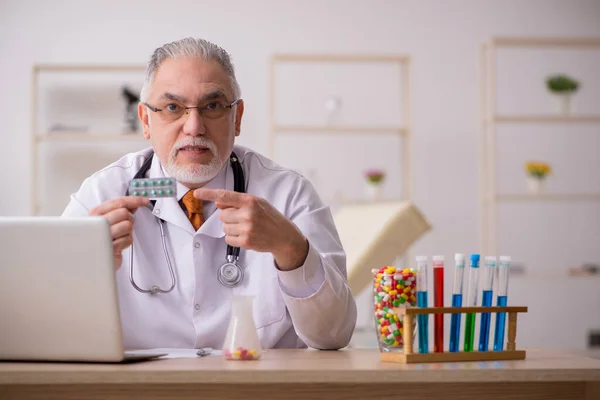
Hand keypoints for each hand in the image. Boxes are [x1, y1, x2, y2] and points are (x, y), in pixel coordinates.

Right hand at [89, 196, 149, 269]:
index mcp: (95, 213)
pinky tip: (118, 244)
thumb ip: (119, 211)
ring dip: (127, 232)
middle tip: (123, 226)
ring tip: (118, 236)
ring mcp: (102, 235)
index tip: (144, 201)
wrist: (91, 260)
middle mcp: (97, 222)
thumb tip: (134, 204)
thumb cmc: (100, 240)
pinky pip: (128, 239)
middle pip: (124, 213)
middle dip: (129, 219)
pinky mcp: (109, 248)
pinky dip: (126, 242)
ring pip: (127, 225)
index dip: (134, 200)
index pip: (118, 202)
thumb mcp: (106, 222)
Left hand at [193, 188, 308, 270]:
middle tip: (243, 219)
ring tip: (246, 227)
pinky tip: (245, 235)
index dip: (209, 194)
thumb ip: (238, 201)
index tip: (197, 193)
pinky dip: (233, 237)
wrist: (284, 236)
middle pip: (222, 214)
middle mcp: (247, 214)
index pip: (224, 196)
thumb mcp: (258, 203)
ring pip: (224, 227)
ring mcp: (246, 229)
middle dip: (229, 216)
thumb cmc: (270, 217)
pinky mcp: (245, 241)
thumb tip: (218, 202)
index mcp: (250, 201)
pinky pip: (228, 238)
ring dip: (232, 227)